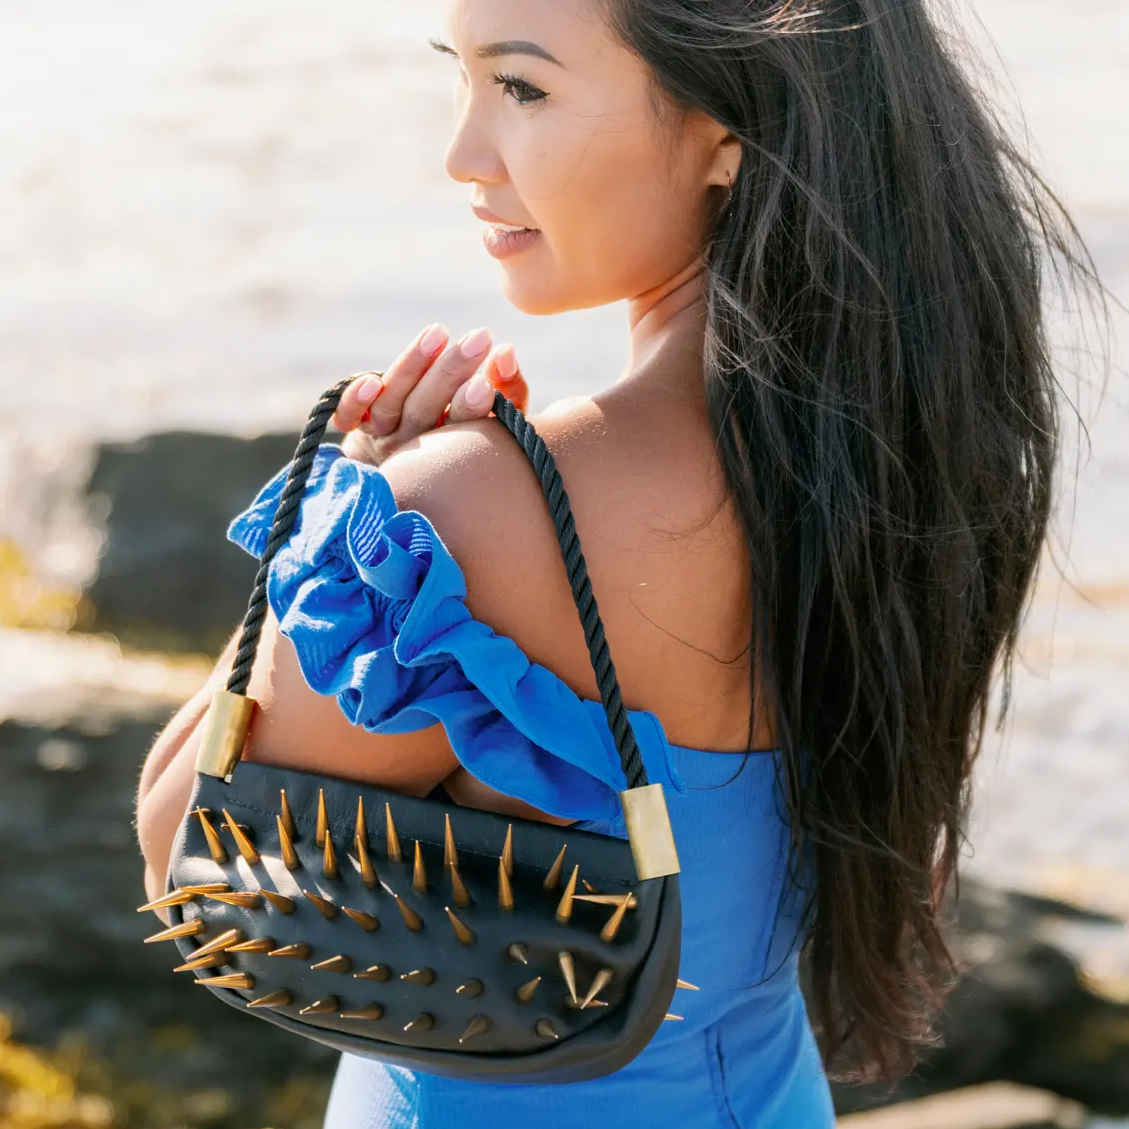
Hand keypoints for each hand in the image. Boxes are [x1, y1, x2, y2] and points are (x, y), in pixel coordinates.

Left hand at [332, 324, 529, 465]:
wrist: (411, 468)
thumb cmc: (466, 436)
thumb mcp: (496, 418)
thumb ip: (509, 389)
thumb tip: (506, 351)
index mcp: (449, 454)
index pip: (460, 431)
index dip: (469, 408)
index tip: (483, 384)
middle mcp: (411, 450)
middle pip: (424, 410)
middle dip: (451, 373)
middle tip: (479, 340)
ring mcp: (382, 438)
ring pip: (389, 403)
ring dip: (413, 365)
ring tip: (439, 332)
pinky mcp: (357, 427)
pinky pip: (349, 416)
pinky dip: (355, 401)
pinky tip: (370, 380)